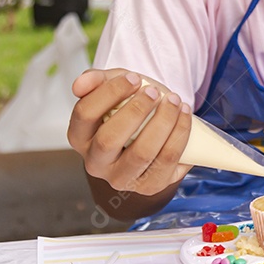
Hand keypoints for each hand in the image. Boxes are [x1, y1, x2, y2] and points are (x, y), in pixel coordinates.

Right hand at [68, 69, 192, 196]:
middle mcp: (95, 163)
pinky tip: (184, 115)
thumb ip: (95, 80)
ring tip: (175, 101)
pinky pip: (167, 162)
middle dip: (136, 111)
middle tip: (155, 92)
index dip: (110, 93)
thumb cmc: (128, 104)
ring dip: (163, 122)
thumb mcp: (112, 86)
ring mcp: (121, 178)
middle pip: (109, 140)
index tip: (134, 78)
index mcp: (79, 137)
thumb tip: (79, 85)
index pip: (85, 114)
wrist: (153, 124)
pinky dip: (179, 135)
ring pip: (142, 154)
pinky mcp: (149, 186)